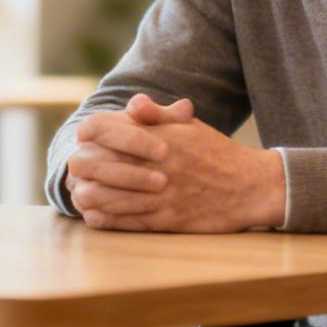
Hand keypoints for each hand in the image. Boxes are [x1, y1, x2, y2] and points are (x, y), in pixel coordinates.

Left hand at [66, 96, 283, 231]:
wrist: (251, 187)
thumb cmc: (217, 153)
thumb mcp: (190, 126)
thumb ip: (158, 114)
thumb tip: (132, 105)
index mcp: (160, 136)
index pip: (105, 129)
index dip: (88, 133)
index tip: (84, 139)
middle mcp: (157, 164)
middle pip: (97, 163)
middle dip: (81, 166)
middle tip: (75, 169)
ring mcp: (161, 195)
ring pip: (106, 196)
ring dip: (87, 194)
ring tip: (78, 193)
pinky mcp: (167, 220)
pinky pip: (125, 221)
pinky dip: (103, 218)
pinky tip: (93, 215)